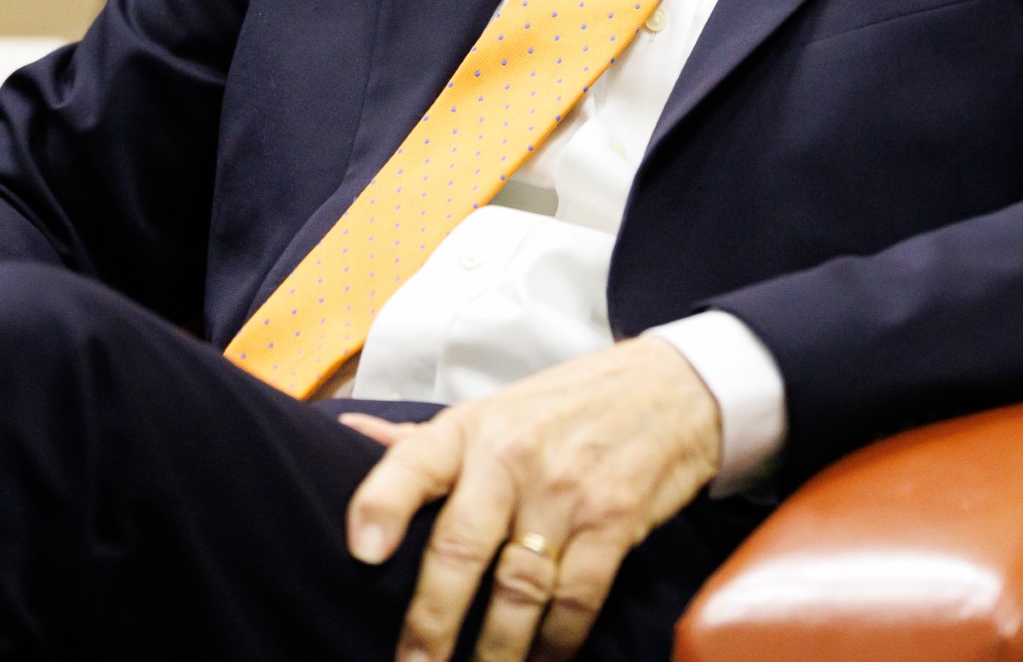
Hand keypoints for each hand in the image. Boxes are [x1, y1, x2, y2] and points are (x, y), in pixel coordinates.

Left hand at [346, 337, 722, 661]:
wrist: (673, 386)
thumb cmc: (569, 404)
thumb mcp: (495, 409)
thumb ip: (426, 441)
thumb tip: (349, 437)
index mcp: (472, 428)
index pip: (415, 461)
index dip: (383, 505)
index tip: (362, 553)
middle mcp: (512, 455)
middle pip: (461, 547)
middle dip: (432, 620)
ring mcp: (566, 490)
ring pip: (518, 588)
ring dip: (495, 650)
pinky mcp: (614, 520)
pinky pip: (576, 597)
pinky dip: (556, 642)